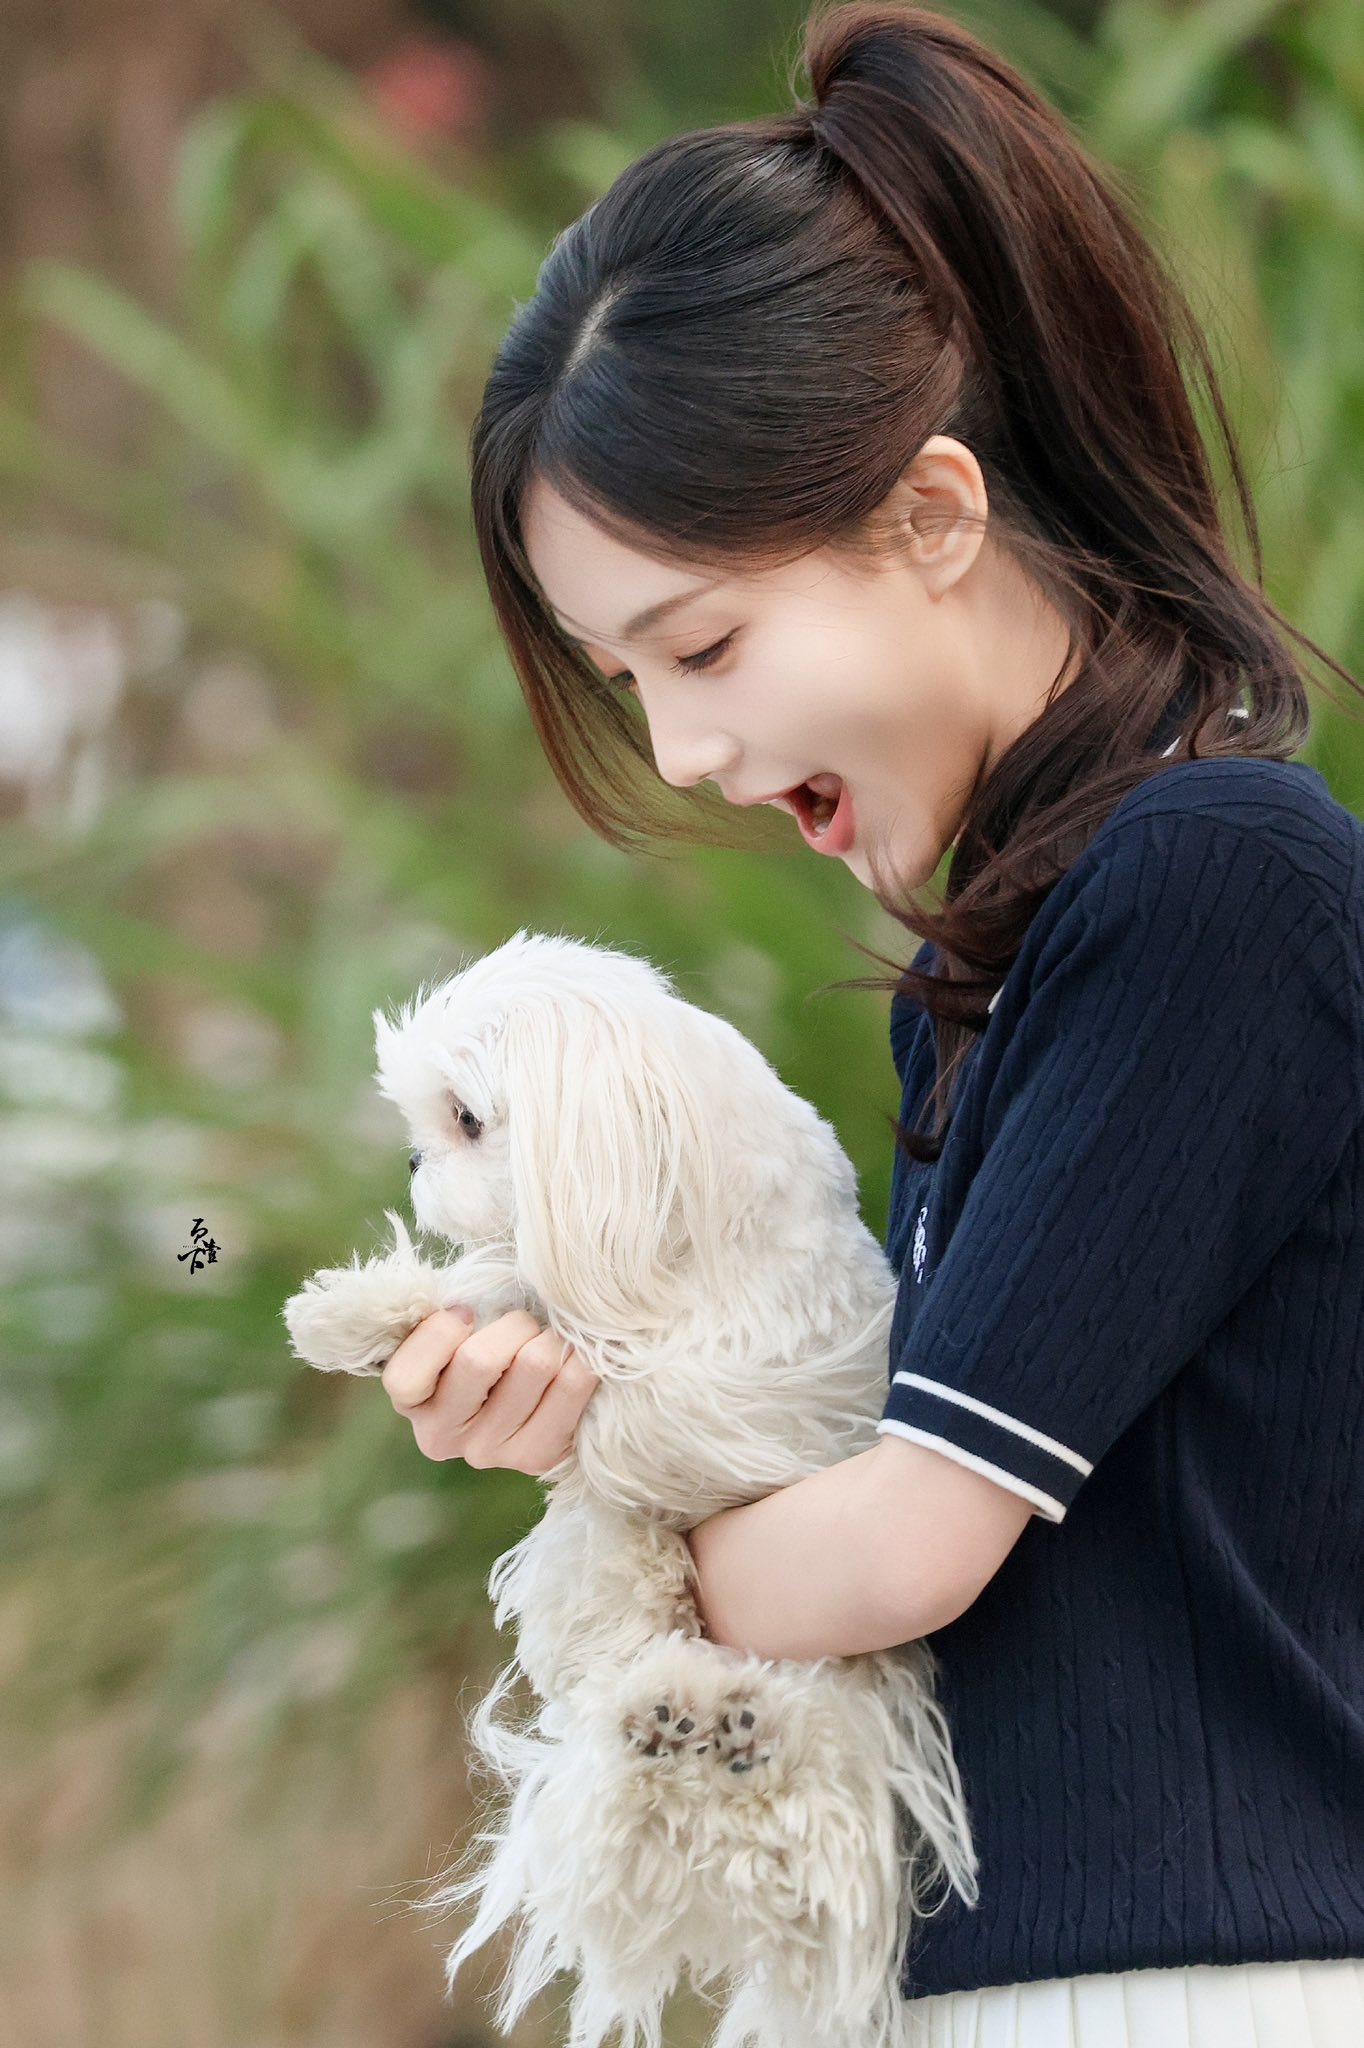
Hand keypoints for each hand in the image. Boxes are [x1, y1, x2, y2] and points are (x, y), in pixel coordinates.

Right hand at [380, 1308, 599, 1474]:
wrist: (531, 1391)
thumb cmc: (483, 1340)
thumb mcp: (452, 1326)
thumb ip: (447, 1312)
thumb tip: (466, 1302)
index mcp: (411, 1402)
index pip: (407, 1377)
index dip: (443, 1329)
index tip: (467, 1314)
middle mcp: (442, 1436)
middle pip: (479, 1360)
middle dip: (512, 1324)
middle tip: (523, 1324)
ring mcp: (488, 1452)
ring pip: (534, 1364)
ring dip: (549, 1338)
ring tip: (548, 1341)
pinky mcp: (537, 1456)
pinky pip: (572, 1384)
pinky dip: (579, 1358)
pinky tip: (572, 1359)